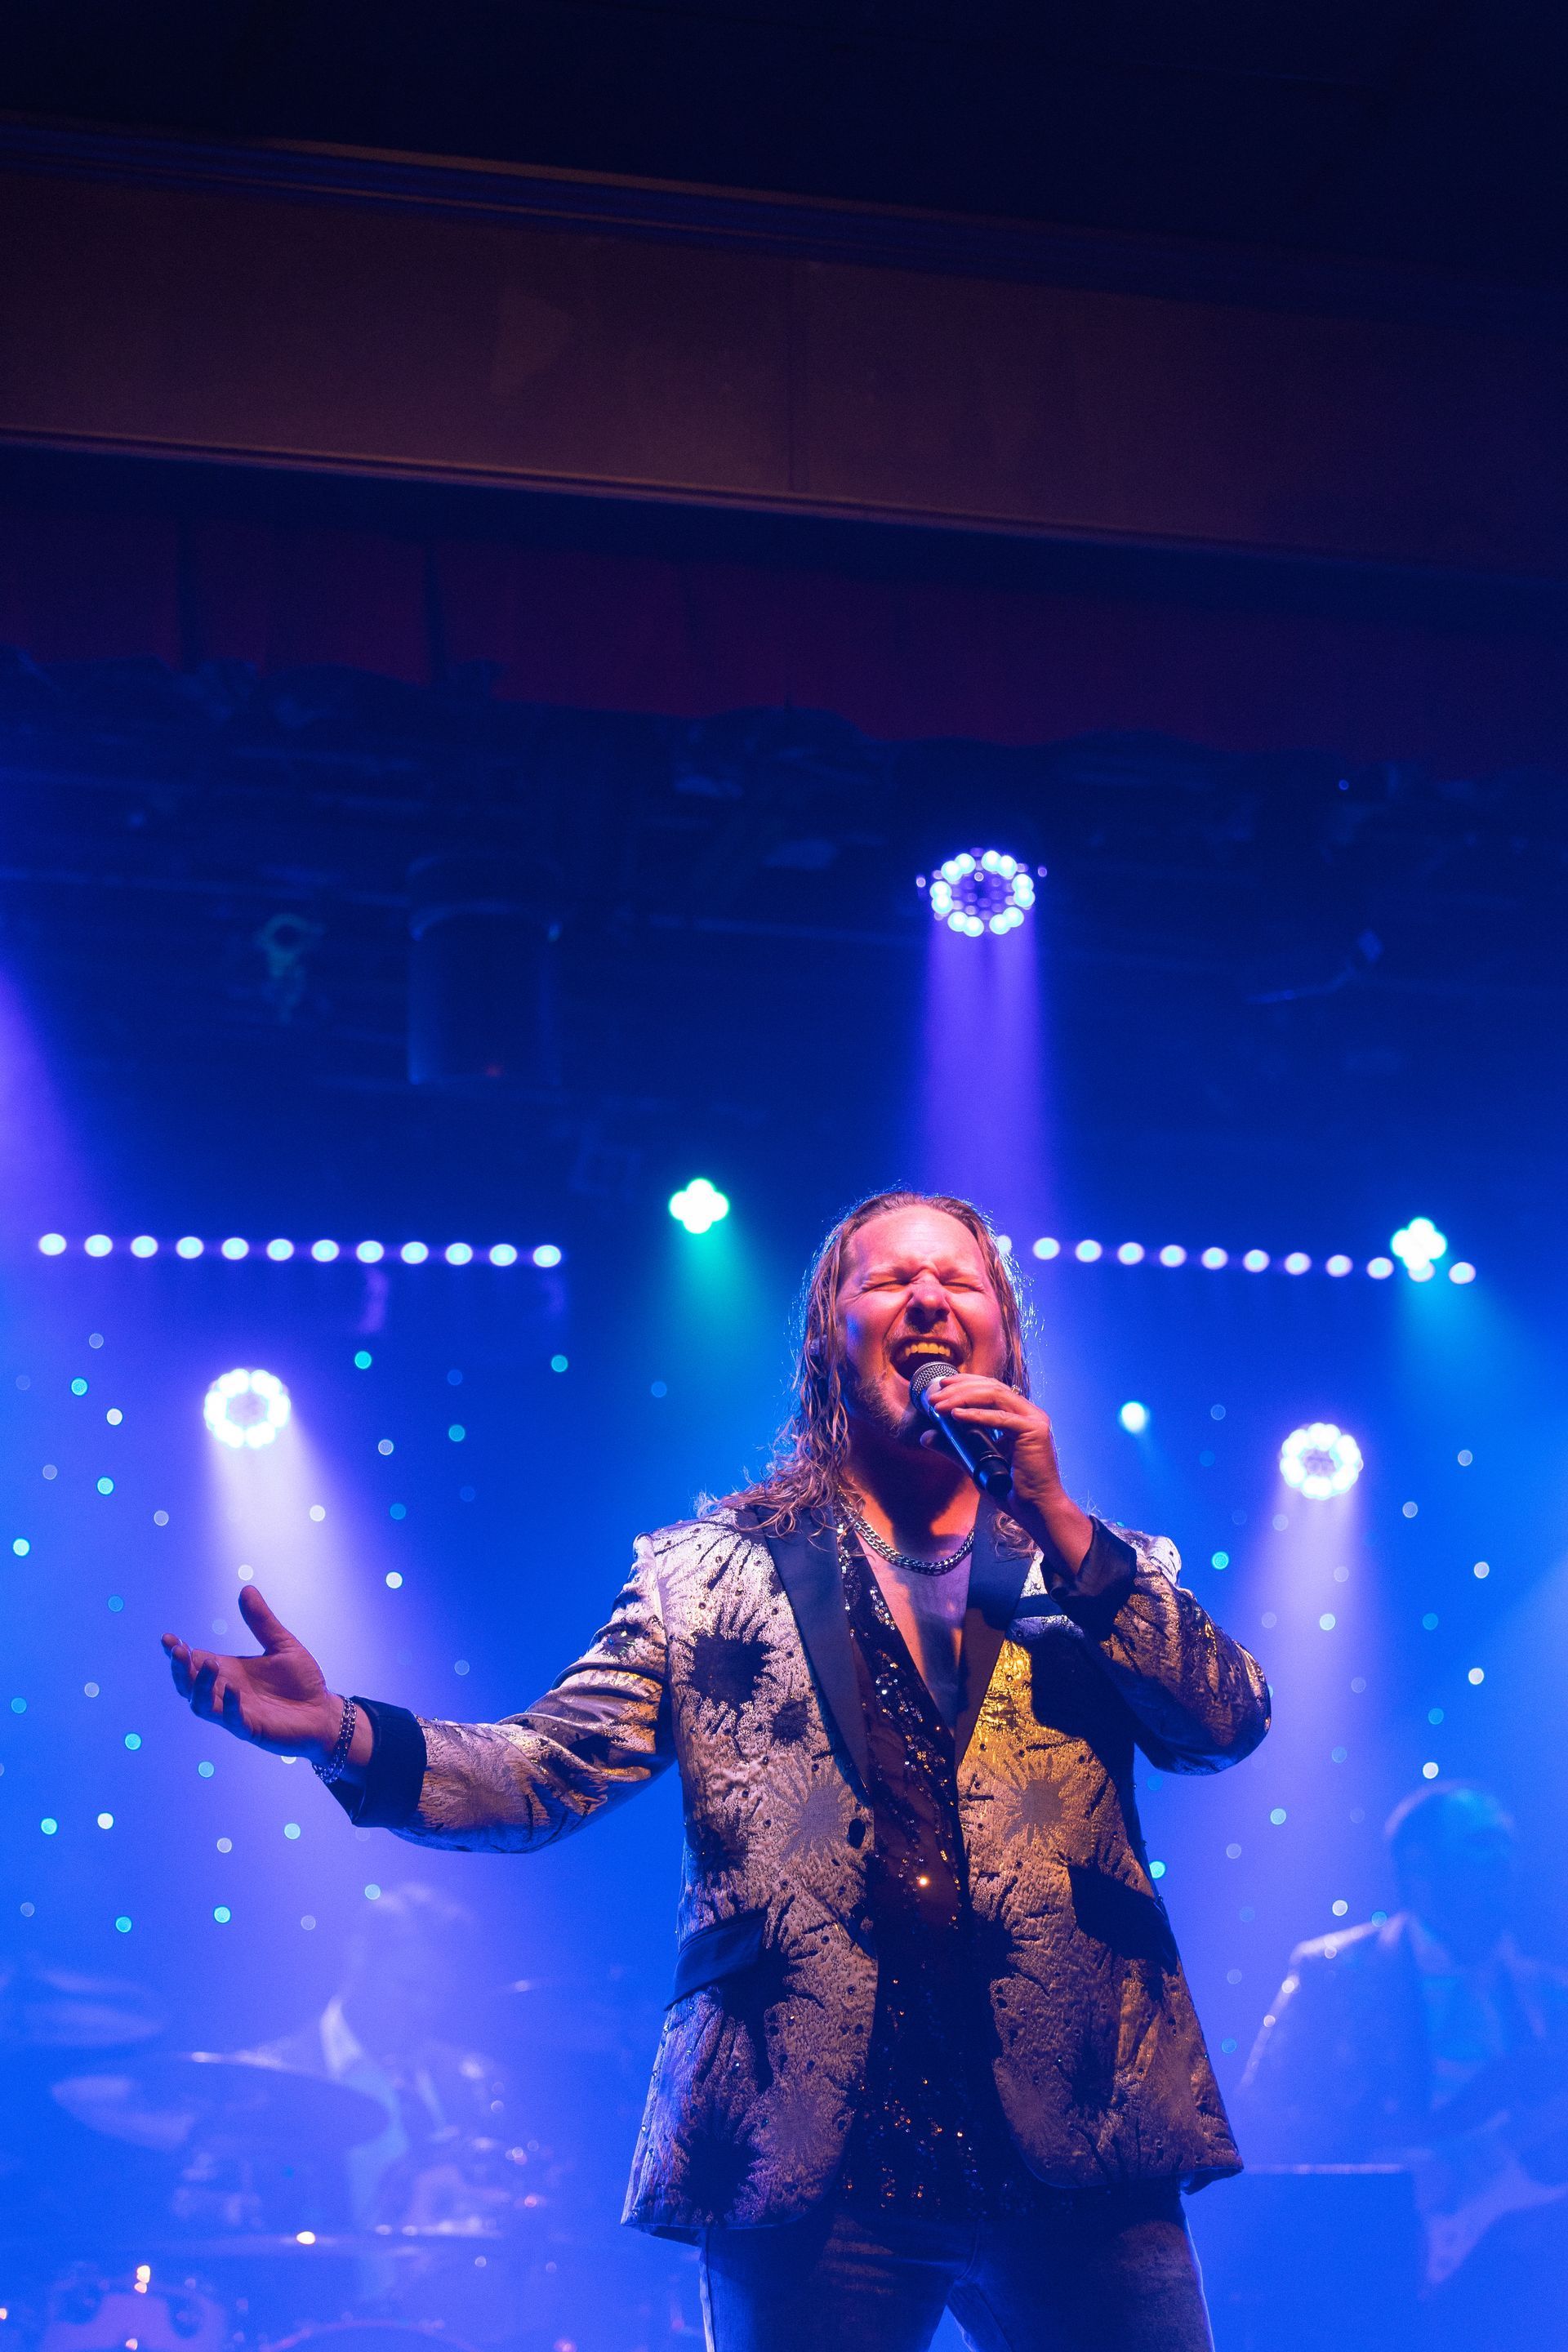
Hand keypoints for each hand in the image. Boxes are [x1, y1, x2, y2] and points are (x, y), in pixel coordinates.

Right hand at [161, 1584, 340, 1759]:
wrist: (323, 1712)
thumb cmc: (302, 1681)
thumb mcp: (282, 1645)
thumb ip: (262, 1622)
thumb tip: (246, 1588)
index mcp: (229, 1671)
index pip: (195, 1661)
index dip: (178, 1652)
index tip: (168, 1638)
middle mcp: (226, 1691)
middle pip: (189, 1684)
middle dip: (180, 1668)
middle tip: (177, 1651)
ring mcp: (236, 1712)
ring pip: (201, 1705)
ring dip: (200, 1686)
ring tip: (209, 1664)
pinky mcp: (251, 1729)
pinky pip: (231, 1721)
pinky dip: (229, 1705)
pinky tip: (233, 1689)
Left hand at [920, 1375, 1092, 1572]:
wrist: (1035, 1509)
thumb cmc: (1010, 1488)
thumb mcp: (975, 1461)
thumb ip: (954, 1447)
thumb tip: (926, 1436)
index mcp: (1019, 1416)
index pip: (991, 1389)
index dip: (965, 1383)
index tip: (941, 1385)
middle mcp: (1029, 1413)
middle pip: (991, 1387)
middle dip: (959, 1388)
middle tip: (934, 1395)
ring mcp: (1034, 1419)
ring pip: (995, 1396)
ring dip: (963, 1398)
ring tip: (939, 1405)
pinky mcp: (1034, 1431)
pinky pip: (1000, 1418)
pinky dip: (976, 1415)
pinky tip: (956, 1415)